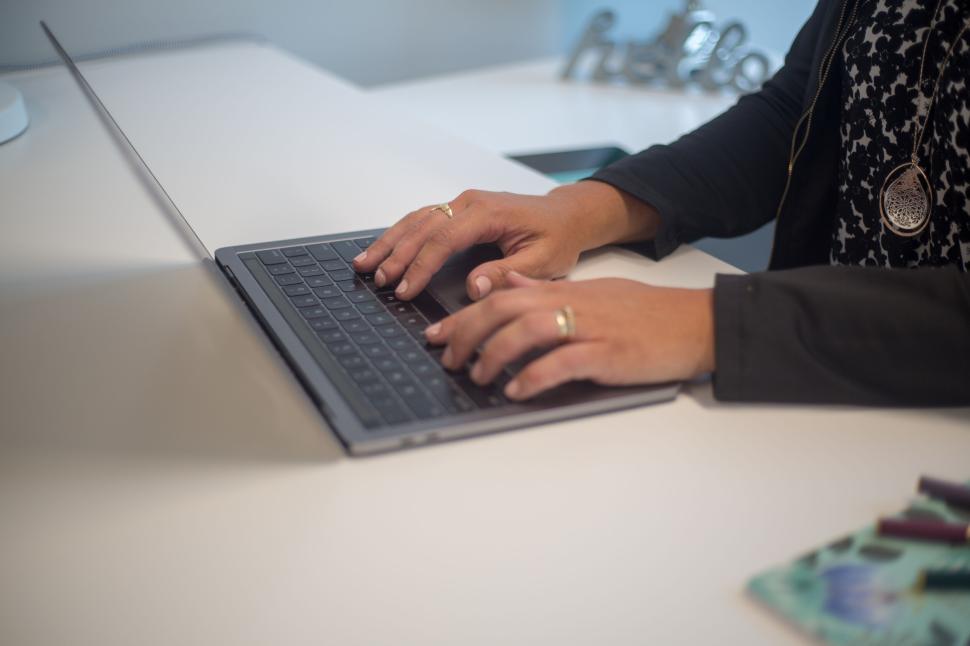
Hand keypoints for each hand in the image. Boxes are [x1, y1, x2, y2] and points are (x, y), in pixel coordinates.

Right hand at [352, 182, 659, 301]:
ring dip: (390, 242)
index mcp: (489, 213)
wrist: (568, 215)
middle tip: (377, 279)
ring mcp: (462, 203)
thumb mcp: (542, 262)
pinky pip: (423, 219)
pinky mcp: (459, 209)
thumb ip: (506, 273)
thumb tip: (473, 288)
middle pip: (423, 227)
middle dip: (397, 254)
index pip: (445, 240)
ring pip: (417, 219)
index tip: (405, 289)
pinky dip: (400, 234)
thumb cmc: (558, 237)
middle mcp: (470, 202)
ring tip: (365, 264)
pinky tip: (384, 249)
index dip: (421, 265)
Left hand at [424, 273, 715, 399]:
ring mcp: (589, 327)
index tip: (435, 334)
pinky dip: (535, 376)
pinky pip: (563, 362)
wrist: (695, 321)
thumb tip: (511, 284)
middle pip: (504, 309)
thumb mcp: (592, 292)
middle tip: (447, 358)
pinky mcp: (608, 352)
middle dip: (466, 333)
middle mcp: (570, 304)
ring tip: (476, 376)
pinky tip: (516, 390)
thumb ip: (547, 289)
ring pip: (527, 330)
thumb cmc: (645, 312)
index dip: (462, 316)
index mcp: (562, 291)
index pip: (500, 296)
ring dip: (494, 354)